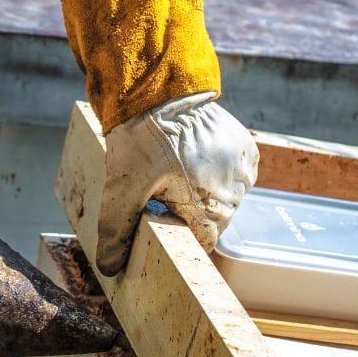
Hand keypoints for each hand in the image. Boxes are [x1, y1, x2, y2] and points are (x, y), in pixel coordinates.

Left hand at [96, 92, 257, 274]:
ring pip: (228, 197)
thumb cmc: (140, 140)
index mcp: (208, 206)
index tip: (164, 216)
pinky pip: (238, 174)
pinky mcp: (248, 148)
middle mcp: (234, 191)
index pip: (203, 240)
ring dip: (207, 190)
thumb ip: (117, 231)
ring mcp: (244, 168)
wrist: (160, 89)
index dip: (182, 231)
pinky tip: (198, 159)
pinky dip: (221, 172)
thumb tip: (110, 267)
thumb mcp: (121, 189)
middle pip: (216, 219)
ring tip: (179, 169)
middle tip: (164, 188)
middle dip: (192, 209)